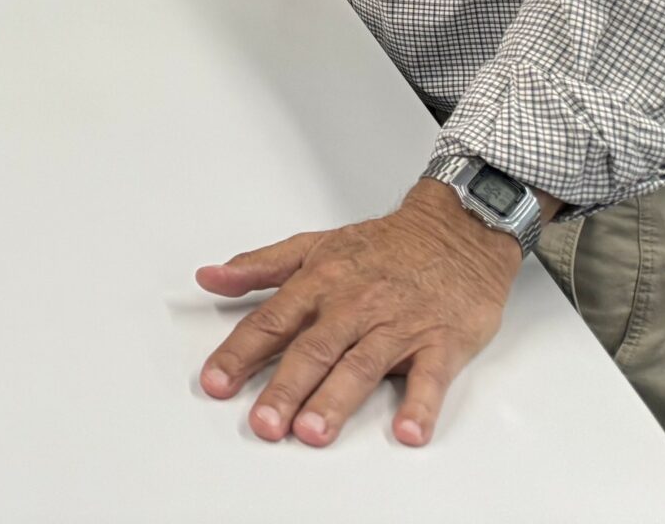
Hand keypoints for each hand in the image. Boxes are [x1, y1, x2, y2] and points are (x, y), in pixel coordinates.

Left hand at [195, 181, 523, 447]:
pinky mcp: (441, 342)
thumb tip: (208, 277)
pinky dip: (421, 405)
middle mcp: (354, 305)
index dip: (240, 353)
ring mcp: (398, 325)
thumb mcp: (313, 246)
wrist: (456, 231)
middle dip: (285, 388)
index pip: (271, 321)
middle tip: (263, 423)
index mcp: (320, 283)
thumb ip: (259, 266)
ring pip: (362, 365)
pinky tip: (409, 431)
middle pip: (313, 350)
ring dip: (336, 400)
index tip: (216, 382)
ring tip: (313, 432)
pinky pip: (432, 377)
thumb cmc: (383, 246)